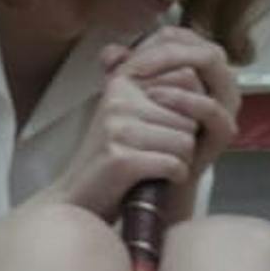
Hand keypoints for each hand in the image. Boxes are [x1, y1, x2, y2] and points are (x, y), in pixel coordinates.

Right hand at [53, 29, 234, 220]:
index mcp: (122, 82)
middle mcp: (118, 99)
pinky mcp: (121, 158)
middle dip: (182, 139)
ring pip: (186, 140)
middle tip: (154, 153)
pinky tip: (152, 180)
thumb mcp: (131, 113)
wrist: (79, 200)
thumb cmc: (112, 159)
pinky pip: (175, 164)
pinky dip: (172, 178)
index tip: (162, 128)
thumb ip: (158, 87)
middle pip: (190, 114)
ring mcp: (117, 128)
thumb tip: (190, 69)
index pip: (187, 79)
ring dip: (178, 161)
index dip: (184, 111)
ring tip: (151, 166)